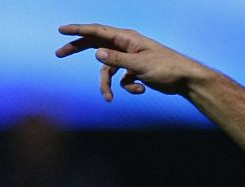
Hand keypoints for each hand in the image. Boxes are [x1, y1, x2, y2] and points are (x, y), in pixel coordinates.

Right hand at [55, 24, 210, 100]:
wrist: (185, 80)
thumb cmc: (166, 67)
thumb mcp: (139, 64)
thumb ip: (117, 59)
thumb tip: (96, 53)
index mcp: (126, 38)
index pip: (97, 31)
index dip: (77, 30)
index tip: (61, 30)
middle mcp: (125, 45)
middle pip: (95, 45)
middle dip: (78, 49)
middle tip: (59, 53)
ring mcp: (130, 59)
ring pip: (108, 70)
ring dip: (107, 84)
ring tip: (108, 98)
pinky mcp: (136, 71)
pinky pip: (122, 79)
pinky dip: (128, 87)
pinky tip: (140, 89)